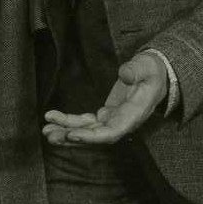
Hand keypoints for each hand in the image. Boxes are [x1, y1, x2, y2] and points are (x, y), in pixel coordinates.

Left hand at [42, 52, 167, 145]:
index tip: (72, 134)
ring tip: (46, 130)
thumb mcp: (147, 66)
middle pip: (95, 136)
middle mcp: (122, 123)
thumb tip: (125, 74)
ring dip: (66, 132)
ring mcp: (113, 120)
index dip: (91, 137)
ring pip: (88, 131)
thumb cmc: (151, 70)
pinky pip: (86, 122)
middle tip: (50, 134)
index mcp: (133, 115)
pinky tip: (53, 118)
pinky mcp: (106, 115)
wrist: (156, 75)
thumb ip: (136, 70)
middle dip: (72, 137)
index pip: (112, 132)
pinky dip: (69, 121)